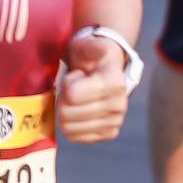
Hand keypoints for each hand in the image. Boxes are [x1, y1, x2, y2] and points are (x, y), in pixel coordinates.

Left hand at [56, 29, 135, 144]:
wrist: (102, 70)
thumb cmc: (89, 57)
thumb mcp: (87, 45)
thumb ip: (92, 46)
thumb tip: (101, 47)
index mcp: (114, 83)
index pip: (71, 94)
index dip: (66, 83)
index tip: (77, 75)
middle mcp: (119, 105)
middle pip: (67, 113)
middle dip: (63, 98)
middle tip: (74, 87)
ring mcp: (115, 122)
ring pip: (69, 128)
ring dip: (66, 111)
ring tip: (78, 98)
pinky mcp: (108, 133)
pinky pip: (76, 137)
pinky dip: (71, 125)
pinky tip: (80, 111)